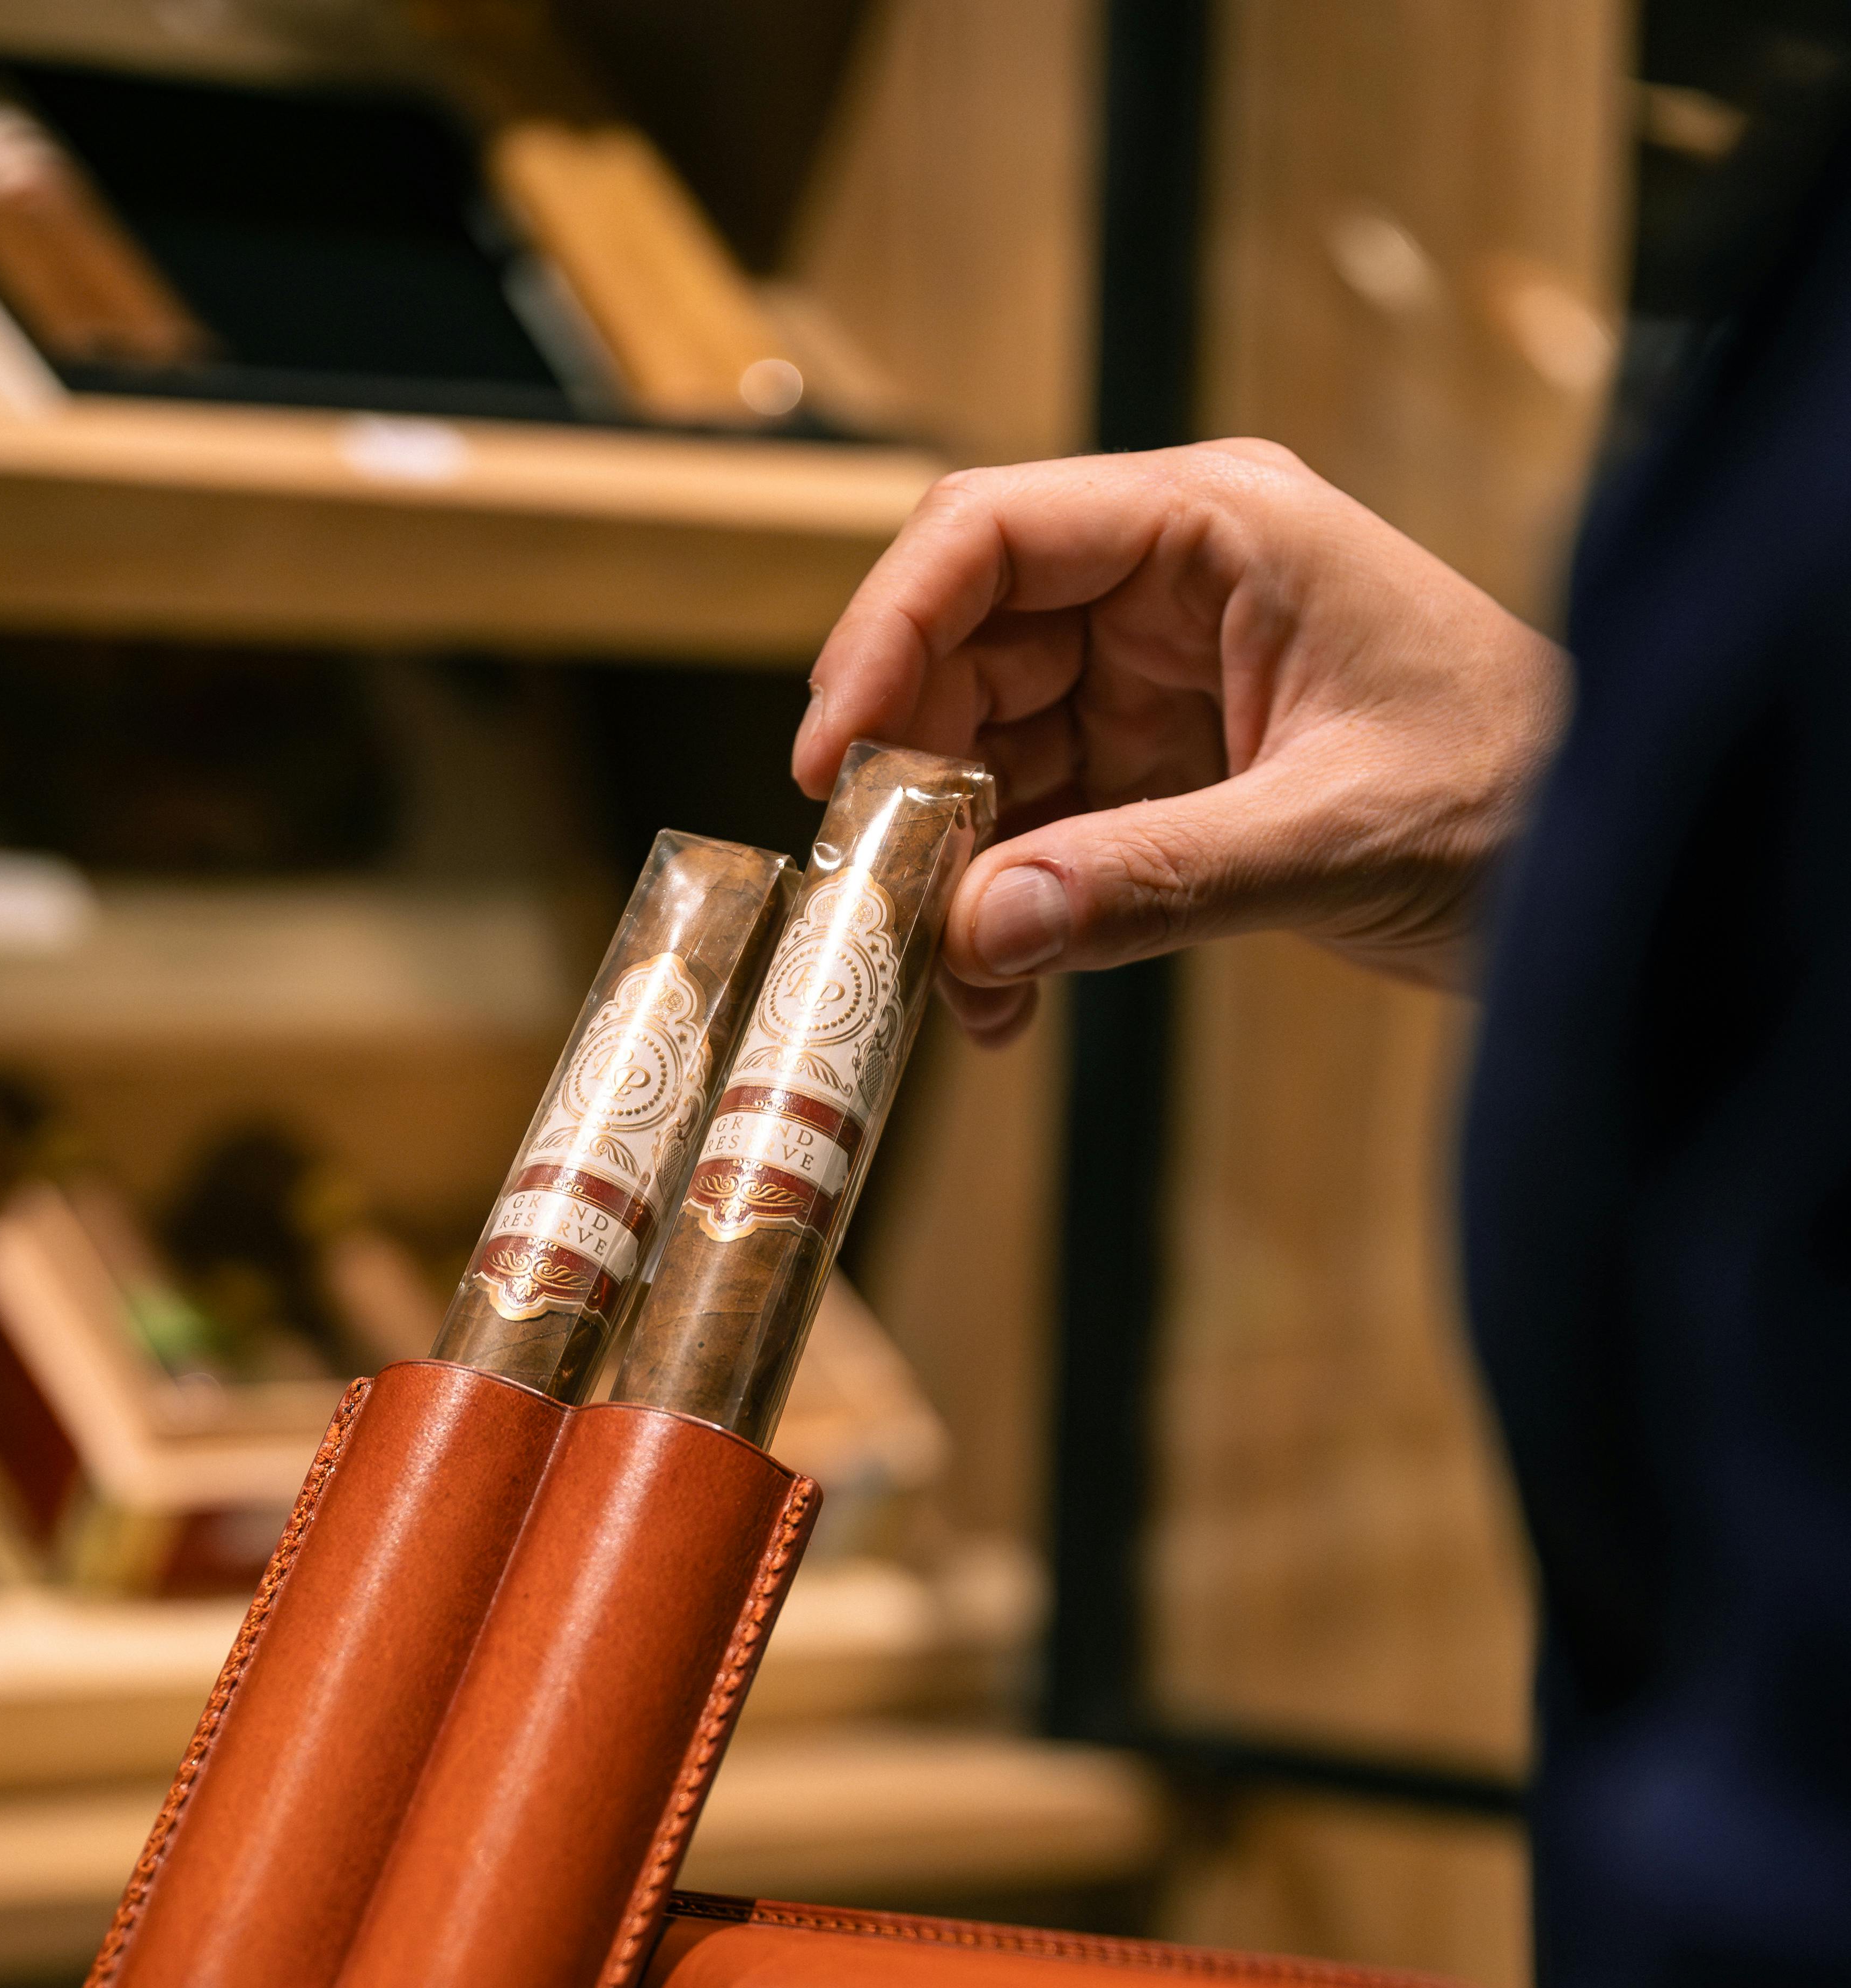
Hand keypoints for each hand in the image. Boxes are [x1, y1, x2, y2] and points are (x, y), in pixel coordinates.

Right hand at [794, 440, 1569, 1040]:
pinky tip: (1005, 1000)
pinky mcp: (1168, 781)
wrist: (1613, 872)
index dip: (886, 633)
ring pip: (992, 756)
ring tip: (948, 983)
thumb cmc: (1517, 797)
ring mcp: (1164, 689)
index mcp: (1218, 530)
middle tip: (877, 901)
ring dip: (953, 870)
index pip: (992, 536)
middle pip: (968, 653)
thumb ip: (1153, 881)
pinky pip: (1044, 835)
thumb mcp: (1334, 834)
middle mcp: (1174, 593)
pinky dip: (1011, 913)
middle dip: (911, 777)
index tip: (831, 758)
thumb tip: (979, 932)